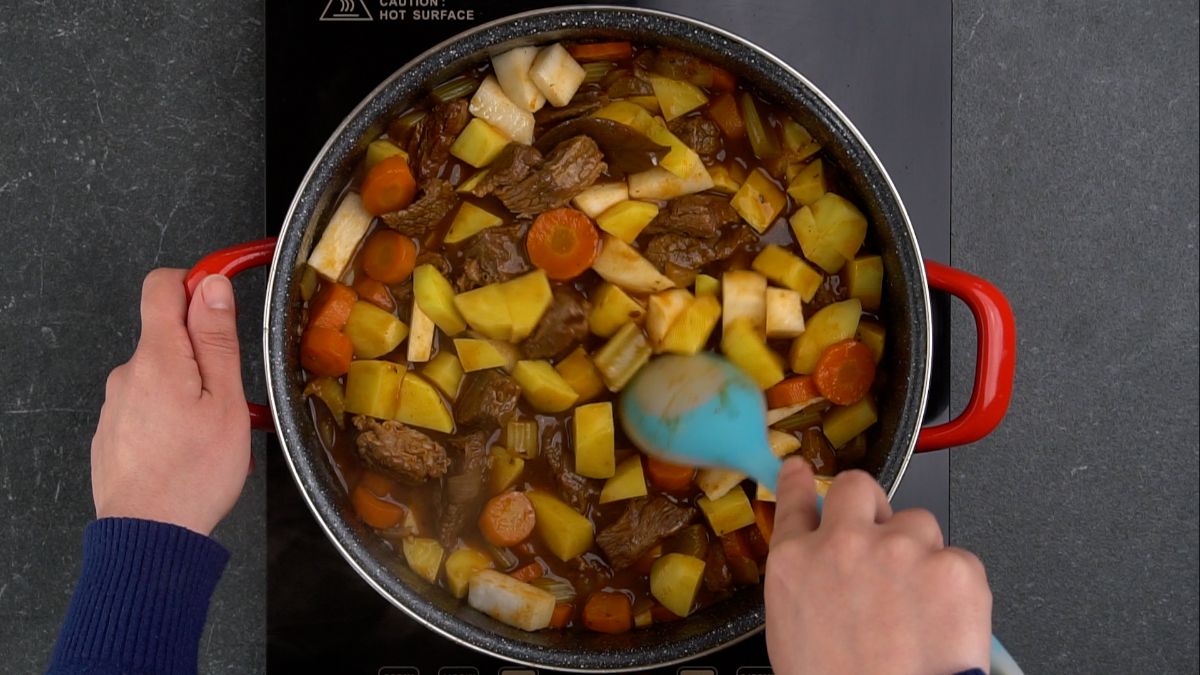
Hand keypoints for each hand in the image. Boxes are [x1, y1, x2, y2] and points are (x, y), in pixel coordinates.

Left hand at [91, 269, 250, 535]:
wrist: (150, 536)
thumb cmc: (195, 473)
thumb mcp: (225, 400)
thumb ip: (217, 339)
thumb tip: (210, 284)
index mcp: (158, 357)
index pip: (162, 285)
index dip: (195, 284)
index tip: (222, 305)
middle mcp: (127, 374)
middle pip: (165, 335)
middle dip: (201, 353)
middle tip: (230, 395)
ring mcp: (114, 405)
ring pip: (159, 376)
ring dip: (187, 390)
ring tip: (212, 432)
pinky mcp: (111, 433)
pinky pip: (146, 408)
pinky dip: (169, 418)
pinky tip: (188, 451)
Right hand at [764, 459, 991, 674]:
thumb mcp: (794, 633)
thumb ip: (805, 585)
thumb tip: (820, 570)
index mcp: (795, 564)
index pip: (793, 502)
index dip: (798, 482)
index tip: (800, 470)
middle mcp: (844, 543)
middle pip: (856, 488)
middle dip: (868, 505)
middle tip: (881, 537)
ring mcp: (902, 549)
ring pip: (918, 523)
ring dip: (919, 552)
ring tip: (919, 606)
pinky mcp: (955, 566)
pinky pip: (959, 559)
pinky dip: (957, 586)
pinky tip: (945, 621)